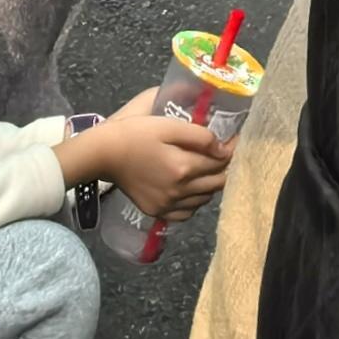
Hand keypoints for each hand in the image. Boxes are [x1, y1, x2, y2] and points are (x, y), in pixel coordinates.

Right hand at [62, 98, 232, 225]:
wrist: (105, 154)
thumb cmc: (137, 133)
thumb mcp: (169, 125)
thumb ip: (200, 137)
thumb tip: (223, 149)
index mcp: (183, 168)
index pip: (220, 163)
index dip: (231, 150)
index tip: (234, 140)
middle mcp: (178, 192)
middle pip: (216, 184)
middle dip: (225, 168)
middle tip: (223, 154)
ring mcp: (167, 205)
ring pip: (204, 200)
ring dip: (211, 185)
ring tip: (208, 168)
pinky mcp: (156, 211)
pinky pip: (186, 213)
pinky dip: (194, 202)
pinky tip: (191, 188)